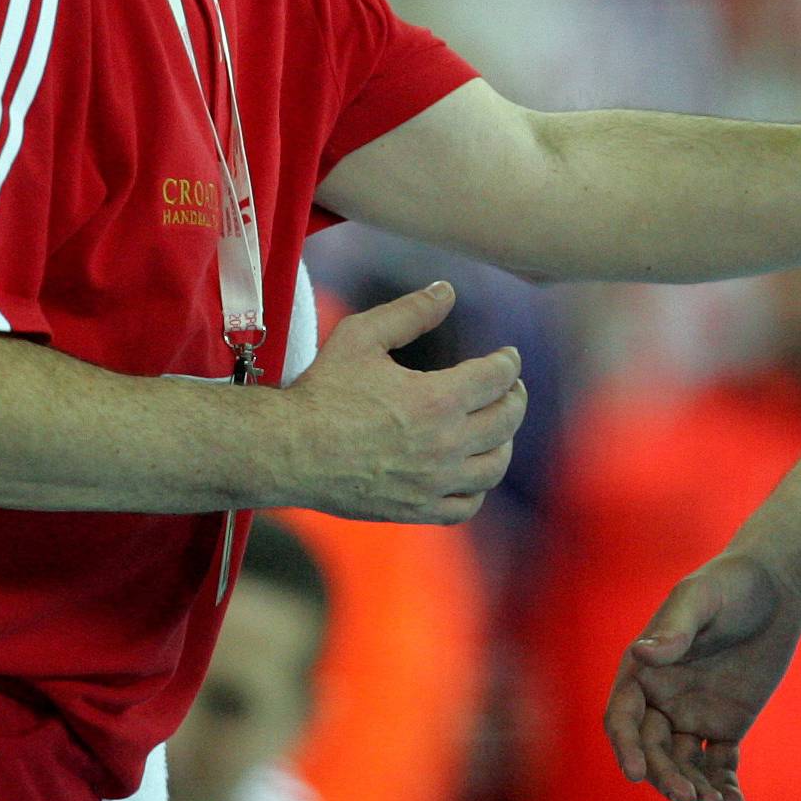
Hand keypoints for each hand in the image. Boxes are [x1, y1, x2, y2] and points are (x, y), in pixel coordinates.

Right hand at [283, 282, 525, 524]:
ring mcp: (431, 482)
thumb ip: (410, 312)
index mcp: (436, 400)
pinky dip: (478, 487)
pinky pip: (466, 505)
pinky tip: (470, 469)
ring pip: (495, 465)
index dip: (508, 362)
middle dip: (514, 397)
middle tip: (509, 387)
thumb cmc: (322, 390)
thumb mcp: (362, 335)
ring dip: (503, 441)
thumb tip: (447, 290)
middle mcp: (443, 445)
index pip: (498, 378)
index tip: (507, 356)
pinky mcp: (415, 509)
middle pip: (506, 420)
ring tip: (495, 425)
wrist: (286, 451)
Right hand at [604, 552, 800, 800]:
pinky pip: (719, 763)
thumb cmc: (731, 582)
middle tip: (689, 797)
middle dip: (666, 777)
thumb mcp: (703, 597)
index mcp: (644, 670)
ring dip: (695, 789)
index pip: (623, 717)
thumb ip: (676, 628)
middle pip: (654, 750)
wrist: (777, 584)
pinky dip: (724, 785)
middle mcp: (663, 699)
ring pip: (684, 765)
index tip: (637, 773)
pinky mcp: (727, 725)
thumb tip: (641, 655)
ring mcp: (694, 715)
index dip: (626, 747)